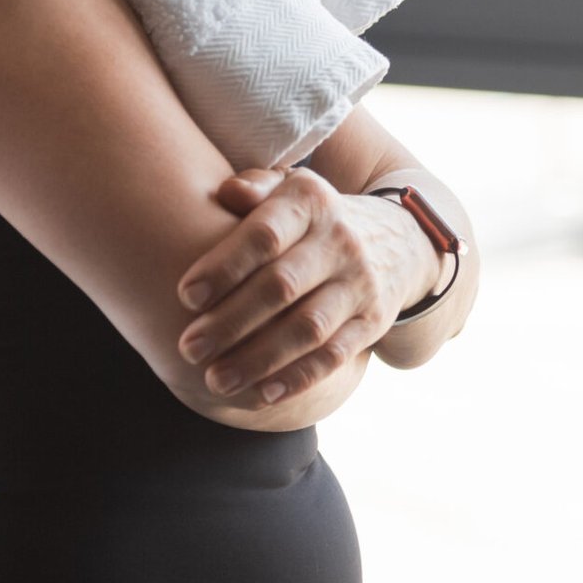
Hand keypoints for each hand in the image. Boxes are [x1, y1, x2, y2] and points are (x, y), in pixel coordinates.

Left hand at [175, 163, 435, 408]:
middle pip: (281, 286)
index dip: (224, 266)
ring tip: (216, 381)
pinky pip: (334, 355)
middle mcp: (340, 240)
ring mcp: (359, 283)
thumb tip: (227, 192)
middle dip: (231, 321)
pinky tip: (262, 395)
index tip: (184, 296)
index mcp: (311, 201)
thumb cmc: (311, 218)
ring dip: (259, 359)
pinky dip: (298, 377)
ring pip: (307, 328)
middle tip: (187, 349)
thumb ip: (254, 188)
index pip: (265, 235)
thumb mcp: (289, 189)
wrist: (398, 240)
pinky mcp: (373, 321)